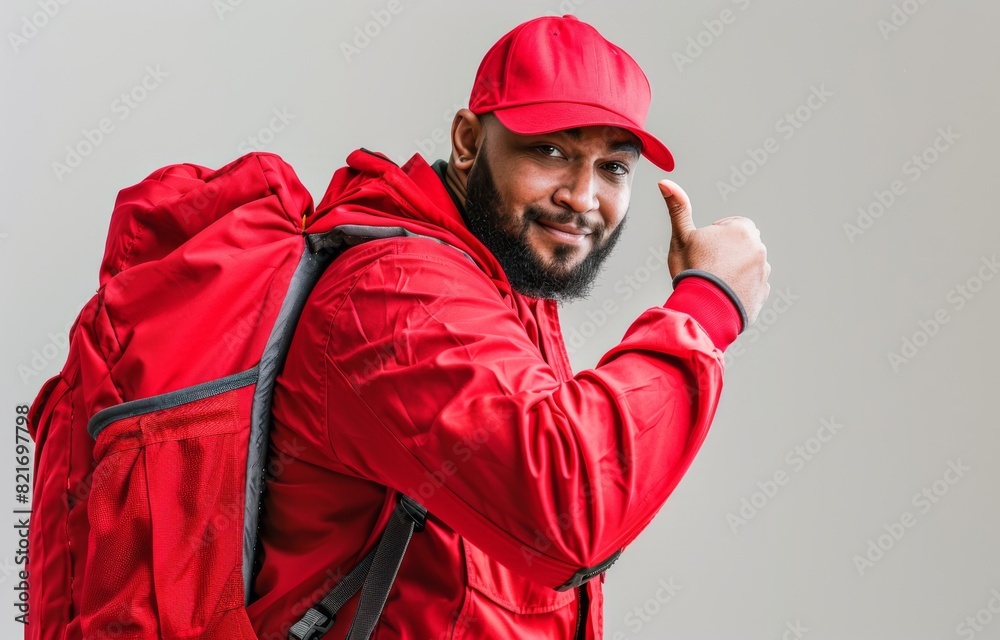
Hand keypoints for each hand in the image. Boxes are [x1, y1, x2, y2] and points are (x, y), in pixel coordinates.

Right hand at [659, 179, 770, 326]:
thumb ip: (678, 208)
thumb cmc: (692, 270)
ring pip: (747, 265)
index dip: (714, 236)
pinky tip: (722, 295)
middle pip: (741, 245)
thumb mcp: (681, 237)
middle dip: (727, 252)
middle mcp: (758, 247)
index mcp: (742, 229)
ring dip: (735, 271)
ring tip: (713, 283)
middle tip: (707, 266)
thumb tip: (664, 182)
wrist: (704, 309)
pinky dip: (740, 289)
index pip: (731, 225)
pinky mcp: (762, 293)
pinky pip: (752, 286)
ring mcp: (763, 271)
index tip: (703, 250)